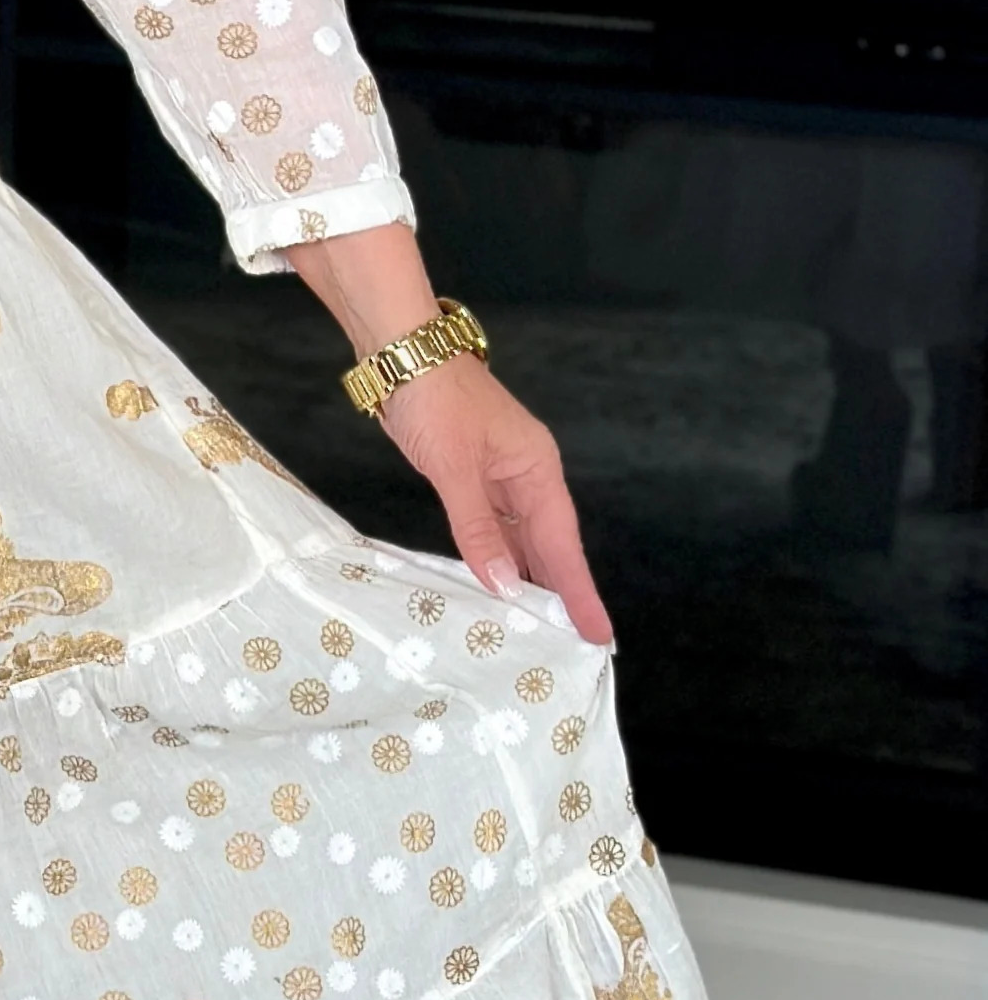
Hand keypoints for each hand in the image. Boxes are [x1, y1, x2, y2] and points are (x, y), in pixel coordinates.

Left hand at [377, 353, 612, 646]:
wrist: (401, 353)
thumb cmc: (432, 399)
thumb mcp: (453, 467)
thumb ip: (477, 527)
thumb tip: (502, 583)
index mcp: (537, 470)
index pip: (564, 545)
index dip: (579, 592)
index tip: (598, 633)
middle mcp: (528, 476)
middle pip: (550, 547)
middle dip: (561, 595)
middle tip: (576, 645)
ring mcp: (502, 477)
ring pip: (522, 540)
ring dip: (529, 581)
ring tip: (539, 630)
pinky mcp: (474, 476)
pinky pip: (495, 529)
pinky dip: (498, 559)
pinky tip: (496, 586)